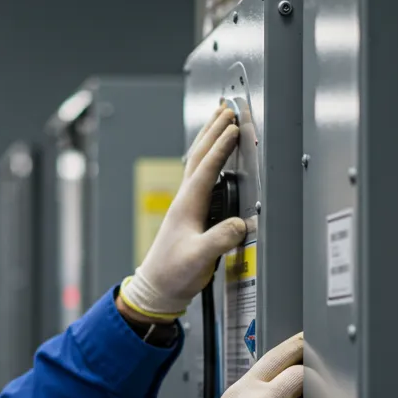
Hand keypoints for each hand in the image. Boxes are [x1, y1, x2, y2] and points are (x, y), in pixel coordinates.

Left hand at [119, 106, 247, 318]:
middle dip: (214, 130)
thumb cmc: (173, 275)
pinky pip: (200, 176)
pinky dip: (208, 159)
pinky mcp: (189, 214)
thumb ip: (220, 240)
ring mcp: (186, 206)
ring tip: (220, 120)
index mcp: (187, 206)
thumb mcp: (199, 258)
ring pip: (197, 162)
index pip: (207, 168)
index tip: (234, 126)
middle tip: (227, 107)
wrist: (157, 290)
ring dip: (209, 139)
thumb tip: (240, 224)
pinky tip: (213, 158)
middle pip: (199, 156)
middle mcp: (185, 201)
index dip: (221, 147)